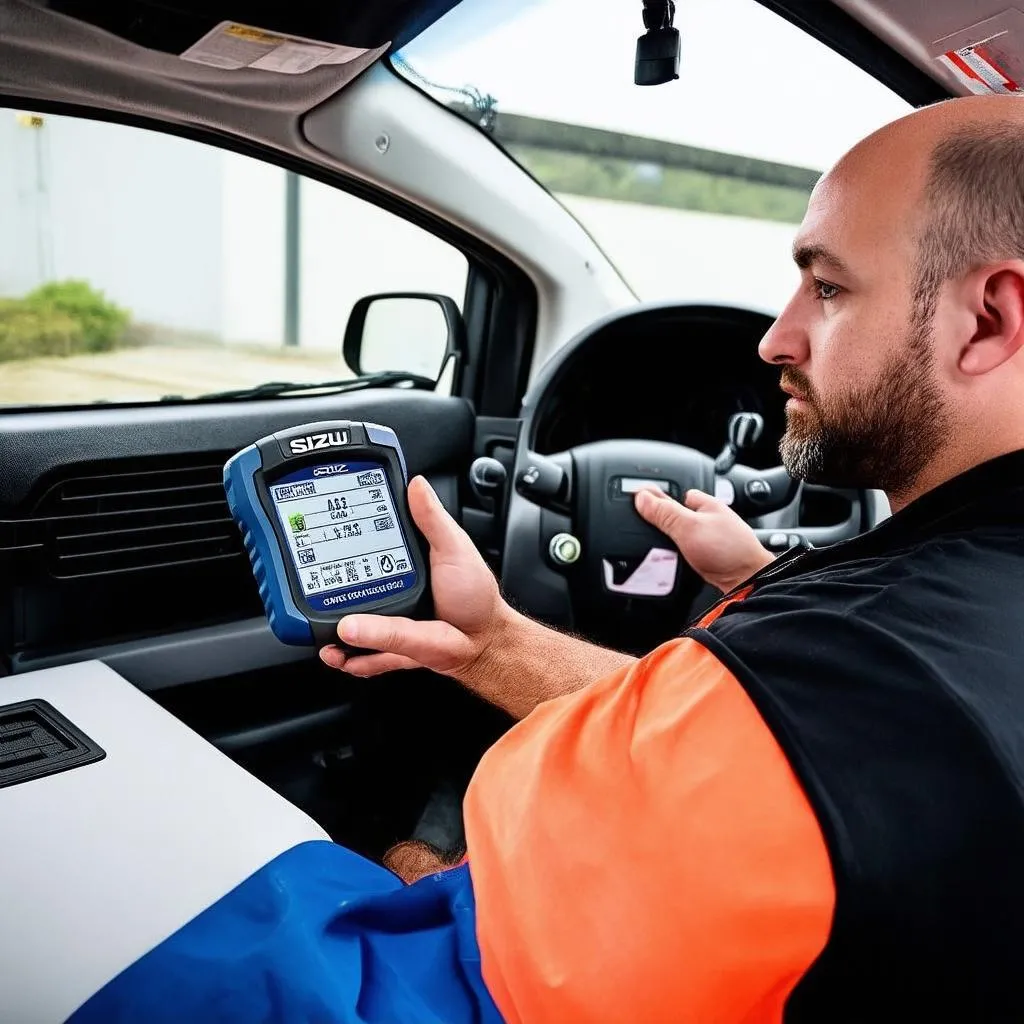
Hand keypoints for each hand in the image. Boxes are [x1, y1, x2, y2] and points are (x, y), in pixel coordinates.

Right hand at [319, 476, 512, 683]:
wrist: (485, 641)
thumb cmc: (475, 596)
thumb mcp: (454, 548)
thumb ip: (433, 519)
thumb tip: (416, 485)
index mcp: (398, 563)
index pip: (361, 548)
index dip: (338, 541)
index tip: (321, 533)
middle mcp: (385, 591)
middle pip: (344, 587)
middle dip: (322, 587)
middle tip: (310, 582)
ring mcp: (384, 623)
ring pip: (346, 626)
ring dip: (330, 628)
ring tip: (323, 625)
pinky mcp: (389, 649)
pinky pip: (362, 657)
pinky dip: (347, 657)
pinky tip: (339, 652)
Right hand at [634, 487, 772, 592]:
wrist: (748, 582)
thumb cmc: (730, 551)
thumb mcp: (689, 527)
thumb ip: (664, 513)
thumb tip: (642, 497)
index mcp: (705, 504)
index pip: (677, 492)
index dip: (659, 499)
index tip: (640, 506)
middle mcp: (708, 520)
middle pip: (676, 518)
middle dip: (662, 528)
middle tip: (649, 536)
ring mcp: (709, 540)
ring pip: (679, 539)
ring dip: (669, 548)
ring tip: (660, 554)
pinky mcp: (708, 559)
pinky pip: (684, 555)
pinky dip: (676, 560)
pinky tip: (672, 565)